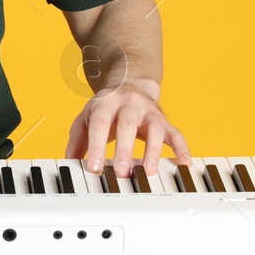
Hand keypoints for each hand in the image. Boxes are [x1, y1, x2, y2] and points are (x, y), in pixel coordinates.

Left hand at [65, 81, 189, 176]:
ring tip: (150, 171)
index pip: (100, 125)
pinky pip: (175, 133)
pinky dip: (181, 148)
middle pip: (127, 125)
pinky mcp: (164, 120)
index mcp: (105, 103)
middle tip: (121, 173)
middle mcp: (128, 104)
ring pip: (153, 129)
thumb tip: (70, 163)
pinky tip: (184, 163)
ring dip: (152, 151)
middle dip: (124, 150)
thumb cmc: (105, 107)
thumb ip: (77, 140)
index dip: (97, 147)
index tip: (95, 168)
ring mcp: (148, 111)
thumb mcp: (86, 118)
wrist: (130, 82)